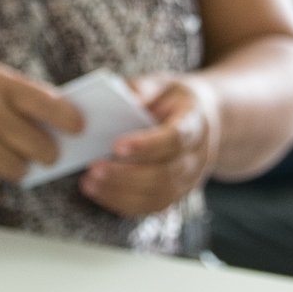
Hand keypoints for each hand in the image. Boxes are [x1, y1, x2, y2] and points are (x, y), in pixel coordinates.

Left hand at [81, 74, 220, 218]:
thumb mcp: (162, 85)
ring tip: (89, 182)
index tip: (116, 146)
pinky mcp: (177, 194)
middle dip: (125, 175)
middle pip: (164, 174)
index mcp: (195, 125)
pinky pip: (151, 207)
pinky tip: (99, 192)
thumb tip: (121, 100)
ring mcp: (189, 180)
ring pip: (157, 196)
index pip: (174, 139)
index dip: (146, 145)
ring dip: (120, 192)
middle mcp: (197, 157)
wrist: (203, 121)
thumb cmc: (174, 100)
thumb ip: (142, 90)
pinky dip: (122, 203)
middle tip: (93, 168)